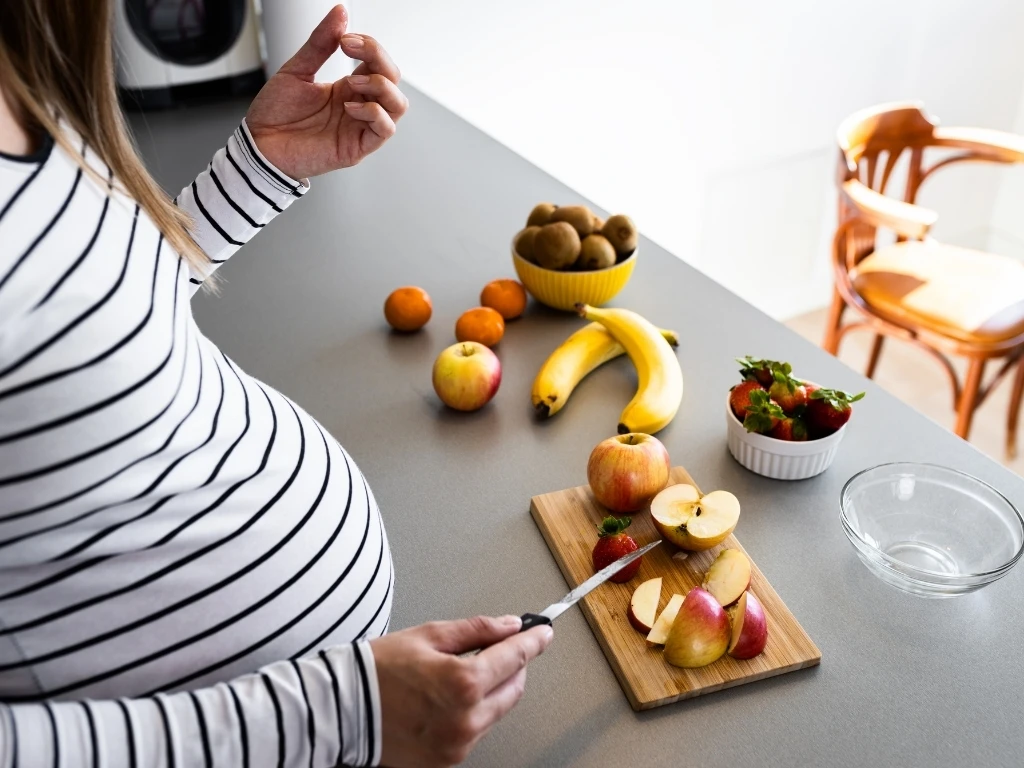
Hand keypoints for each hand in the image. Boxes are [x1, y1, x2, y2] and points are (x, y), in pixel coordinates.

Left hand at [245, 5, 407, 179]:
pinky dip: (373, 113)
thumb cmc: (276, 115)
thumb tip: (340, 13)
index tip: (346, 39)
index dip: (370, 47)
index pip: (378, 64)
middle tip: (350, 49)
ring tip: (351, 81)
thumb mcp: (297, 69)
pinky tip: (348, 106)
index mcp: (348, 88)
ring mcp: (360, 127)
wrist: (260, 145)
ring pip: (398, 105)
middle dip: (378, 58)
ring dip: (380, 86)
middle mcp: (359, 107)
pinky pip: (385, 130)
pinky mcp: (357, 148)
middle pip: (393, 80)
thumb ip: (320, 43)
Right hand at [370, 615, 553, 766]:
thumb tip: (508, 626)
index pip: (514, 657)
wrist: (342, 708)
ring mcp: (458, 743)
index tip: (542, 633)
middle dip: (513, 665)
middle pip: (514, 688)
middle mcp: (465, 719)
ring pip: (497, 711)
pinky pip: (476, 730)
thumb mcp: (428, 636)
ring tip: (461, 672)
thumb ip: (476, 630)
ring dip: (493, 689)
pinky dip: (474, 711)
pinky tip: (450, 697)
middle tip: (501, 647)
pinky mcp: (447, 759)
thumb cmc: (377, 670)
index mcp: (462, 683)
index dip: (533, 641)